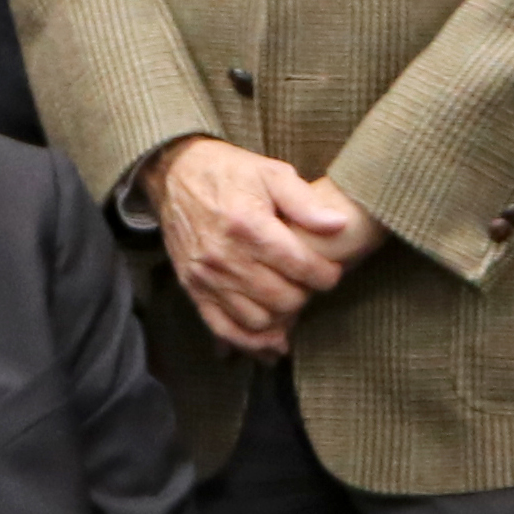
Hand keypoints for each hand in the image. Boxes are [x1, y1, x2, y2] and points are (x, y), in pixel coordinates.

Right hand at [151, 137, 362, 354]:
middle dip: (306, 295)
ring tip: (292, 302)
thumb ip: (306, 202)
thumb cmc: (229, 171)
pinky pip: (224, 328)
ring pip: (258, 320)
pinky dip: (251, 341)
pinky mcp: (193, 289)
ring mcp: (207, 277)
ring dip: (282, 318)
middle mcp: (226, 256)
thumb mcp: (271, 172)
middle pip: (283, 299)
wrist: (174, 175)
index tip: (331, 271)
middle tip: (310, 284)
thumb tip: (339, 225)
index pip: (301, 266)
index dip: (326, 274)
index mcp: (249, 225)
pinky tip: (271, 339)